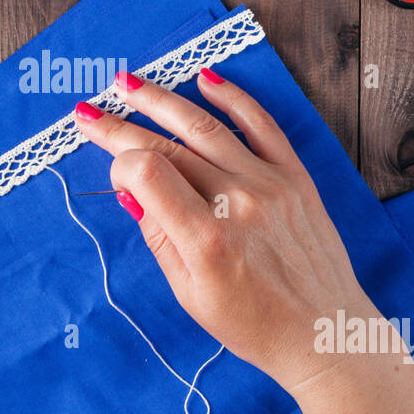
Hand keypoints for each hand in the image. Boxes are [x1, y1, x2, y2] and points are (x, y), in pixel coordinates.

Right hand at [73, 68, 375, 394]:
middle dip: (120, 125)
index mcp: (207, 239)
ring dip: (160, 99)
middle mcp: (239, 203)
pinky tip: (204, 79)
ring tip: (127, 83)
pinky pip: (261, 125)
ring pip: (205, 126)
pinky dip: (232, 98)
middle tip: (87, 111)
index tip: (114, 173)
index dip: (119, 164)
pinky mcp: (295, 177)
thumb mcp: (190, 294)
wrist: (326, 333)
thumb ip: (158, 237)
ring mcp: (270, 184)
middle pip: (168, 146)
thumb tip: (131, 189)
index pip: (147, 172)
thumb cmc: (255, 325)